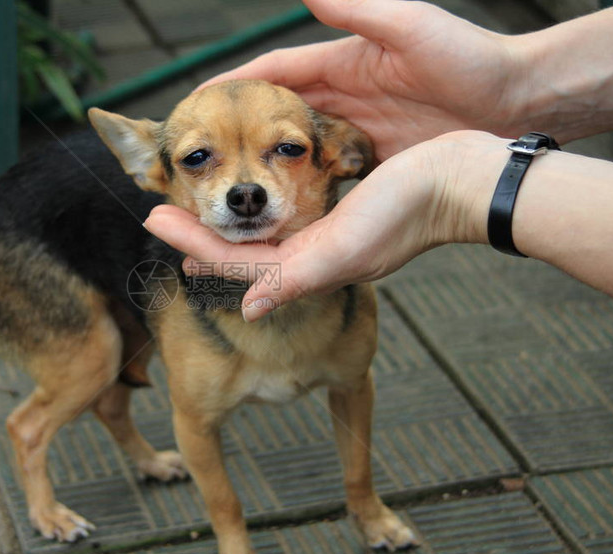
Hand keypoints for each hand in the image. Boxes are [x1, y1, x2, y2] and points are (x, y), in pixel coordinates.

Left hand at [144, 132, 507, 321]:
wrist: (458, 182)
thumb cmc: (406, 213)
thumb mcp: (347, 248)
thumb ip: (297, 280)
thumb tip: (251, 311)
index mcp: (310, 269)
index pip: (238, 261)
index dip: (194, 241)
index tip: (154, 219)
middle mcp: (313, 259)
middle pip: (242, 252)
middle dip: (199, 235)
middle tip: (157, 214)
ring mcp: (327, 241)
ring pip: (262, 240)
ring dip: (227, 227)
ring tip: (193, 215)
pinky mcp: (342, 219)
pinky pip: (289, 225)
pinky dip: (263, 219)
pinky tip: (253, 213)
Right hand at [202, 0, 524, 159]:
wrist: (519, 100)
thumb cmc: (470, 58)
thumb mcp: (411, 27)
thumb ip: (358, 10)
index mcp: (343, 63)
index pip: (275, 73)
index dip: (234, 86)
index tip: (195, 103)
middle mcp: (344, 97)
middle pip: (277, 115)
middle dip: (238, 131)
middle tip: (201, 155)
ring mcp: (357, 130)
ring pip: (296, 148)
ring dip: (263, 164)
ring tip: (230, 187)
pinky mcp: (376, 158)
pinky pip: (328, 173)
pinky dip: (301, 185)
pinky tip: (279, 204)